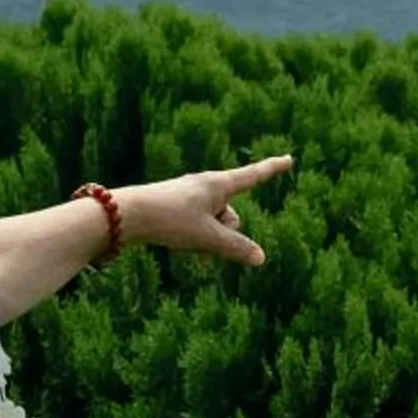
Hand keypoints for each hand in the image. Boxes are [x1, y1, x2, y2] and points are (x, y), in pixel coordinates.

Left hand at [115, 156, 294, 265]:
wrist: (129, 215)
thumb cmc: (171, 219)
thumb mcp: (209, 237)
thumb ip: (236, 247)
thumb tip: (260, 258)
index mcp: (219, 184)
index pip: (254, 176)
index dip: (273, 169)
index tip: (289, 158)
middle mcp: (206, 185)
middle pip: (232, 216)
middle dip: (225, 234)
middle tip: (201, 238)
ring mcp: (190, 196)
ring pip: (213, 225)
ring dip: (207, 240)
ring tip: (183, 242)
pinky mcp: (176, 207)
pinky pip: (197, 227)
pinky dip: (194, 239)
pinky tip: (178, 246)